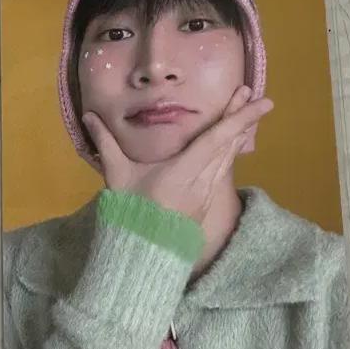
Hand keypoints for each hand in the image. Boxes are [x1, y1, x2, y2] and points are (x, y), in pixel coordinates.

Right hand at [81, 85, 273, 226]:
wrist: (141, 252)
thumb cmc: (129, 212)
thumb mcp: (117, 175)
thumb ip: (105, 143)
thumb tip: (88, 116)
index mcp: (183, 171)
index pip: (217, 139)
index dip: (239, 118)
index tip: (260, 102)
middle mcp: (202, 181)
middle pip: (228, 145)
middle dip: (243, 118)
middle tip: (257, 96)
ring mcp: (207, 194)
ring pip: (229, 159)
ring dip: (239, 134)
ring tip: (249, 112)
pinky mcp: (207, 202)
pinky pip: (224, 171)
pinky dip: (231, 153)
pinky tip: (234, 143)